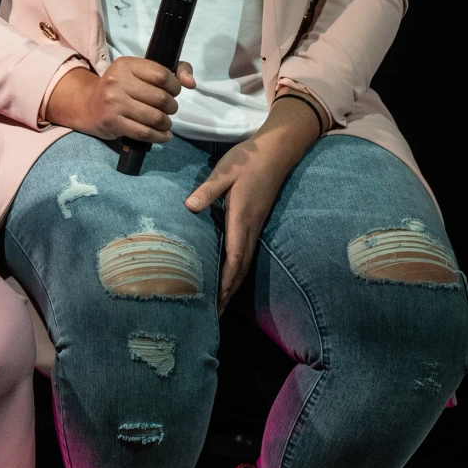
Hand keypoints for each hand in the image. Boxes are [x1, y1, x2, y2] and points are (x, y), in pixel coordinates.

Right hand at [44, 58, 195, 142]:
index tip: (173, 92)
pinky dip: (160, 137)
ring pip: (155, 117)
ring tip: (165, 122)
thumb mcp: (141, 72)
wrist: (89, 106)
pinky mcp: (112, 122)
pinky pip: (145, 133)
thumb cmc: (122, 87)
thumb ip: (173, 71)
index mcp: (126, 64)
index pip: (162, 75)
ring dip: (166, 123)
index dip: (175, 86)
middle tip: (168, 109)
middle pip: (161, 98)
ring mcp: (113, 103)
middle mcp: (117, 81)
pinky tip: (164, 135)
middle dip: (171, 107)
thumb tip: (190, 83)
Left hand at [185, 95, 322, 309]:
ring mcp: (255, 227)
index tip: (217, 302)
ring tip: (220, 305)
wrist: (278, 151)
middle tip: (214, 316)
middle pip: (240, 268)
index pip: (234, 257)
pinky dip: (237, 271)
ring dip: (233, 285)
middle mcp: (250, 228)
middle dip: (228, 293)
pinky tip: (228, 277)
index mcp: (241, 218)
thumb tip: (189, 206)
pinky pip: (246, 253)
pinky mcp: (255, 222)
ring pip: (244, 263)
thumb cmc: (249, 159)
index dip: (225, 282)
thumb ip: (208, 189)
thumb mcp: (225, 171)